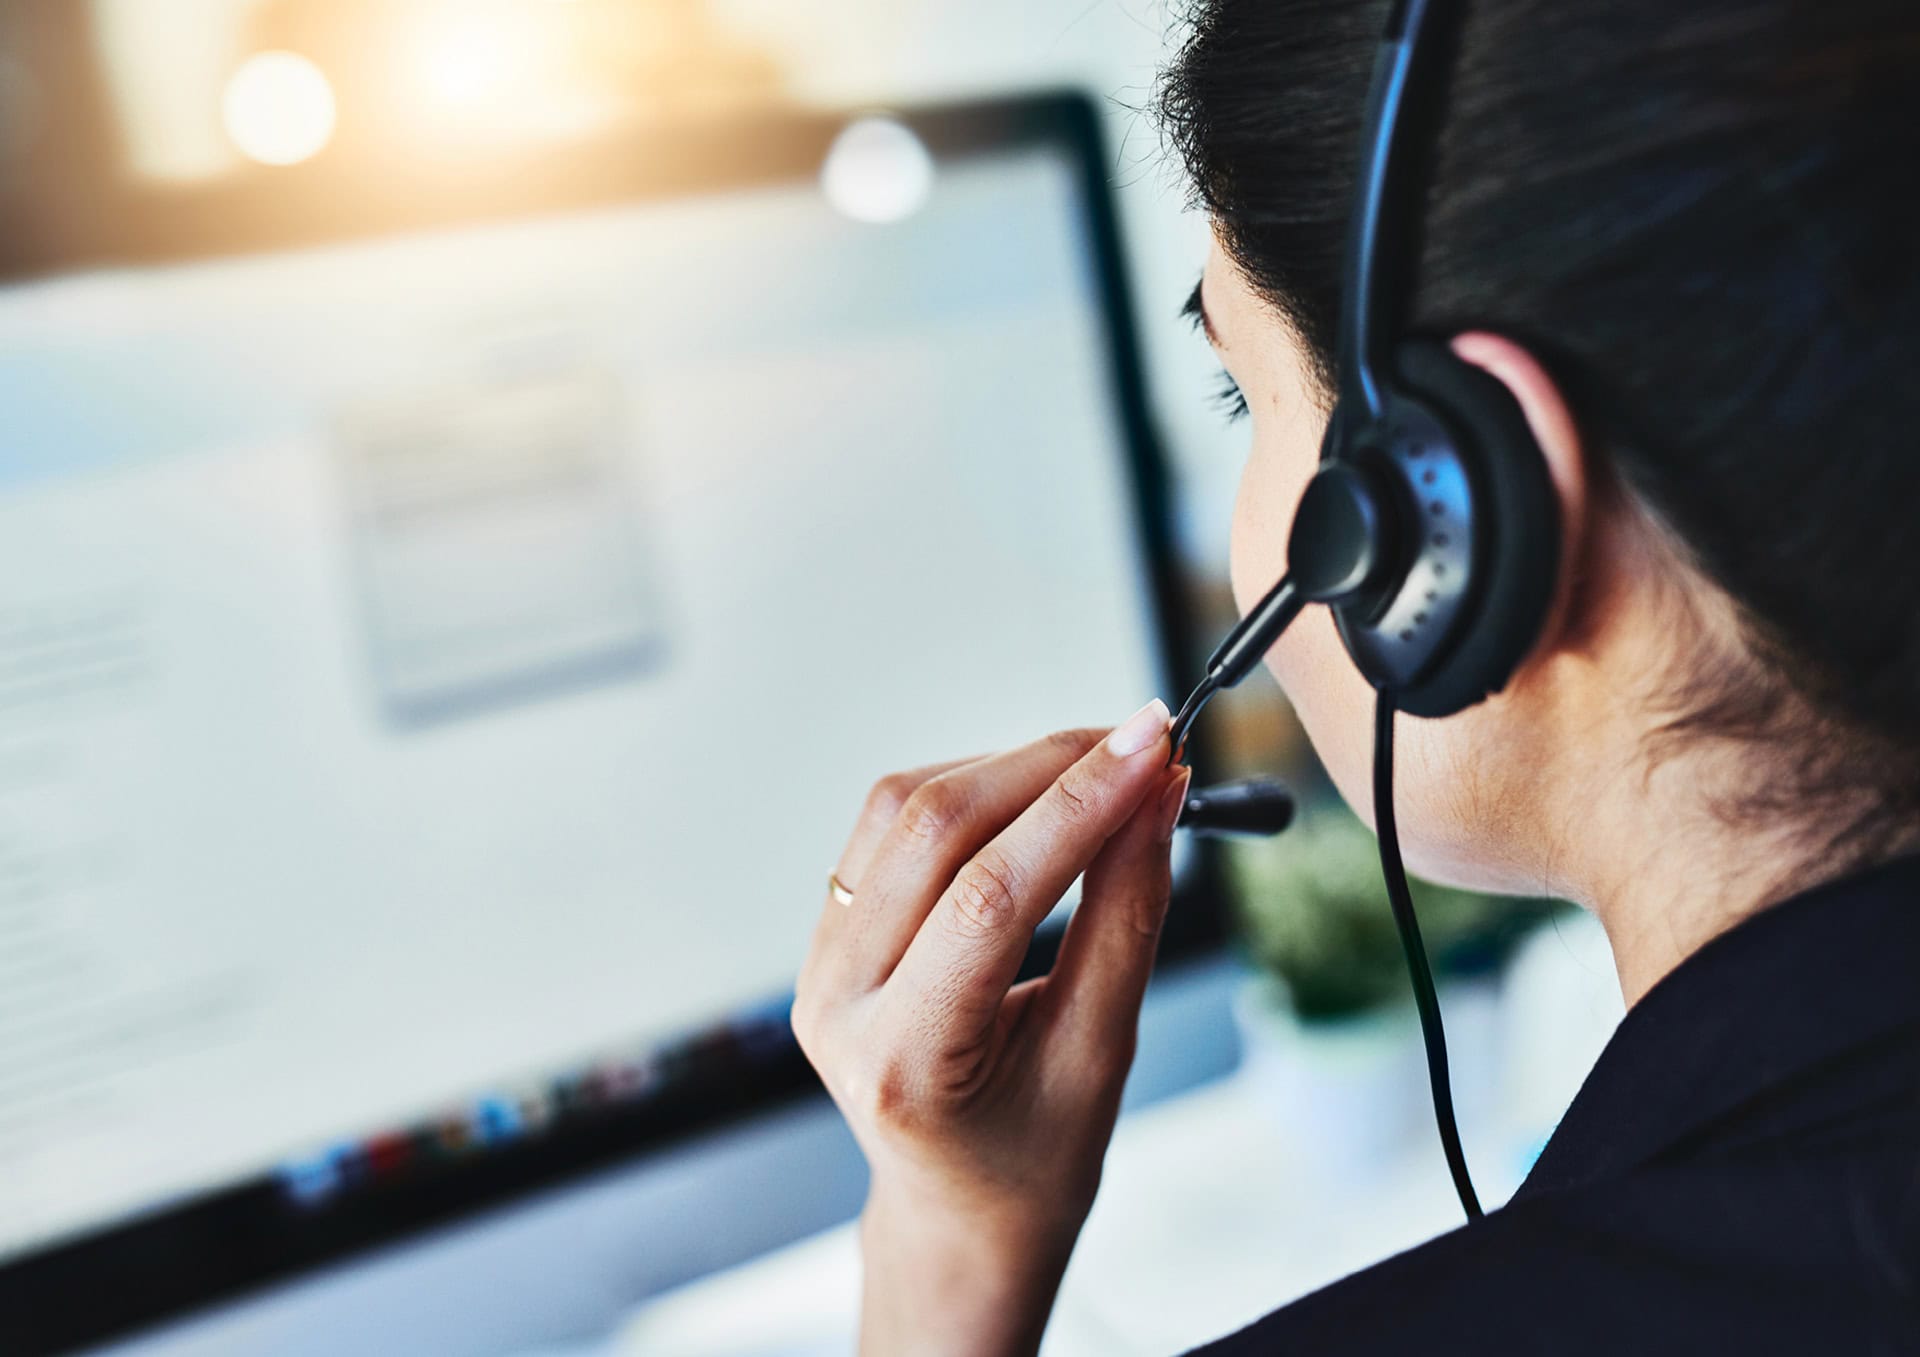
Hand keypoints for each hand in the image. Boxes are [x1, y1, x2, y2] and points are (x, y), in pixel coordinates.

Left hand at [792, 700, 1189, 1356]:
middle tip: (1145, 741)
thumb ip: (1126, 916)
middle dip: (1050, 767)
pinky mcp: (827, 932)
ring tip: (1101, 767)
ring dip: (1010, 767)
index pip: (989, 897)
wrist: (961, 1206)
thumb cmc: (1036, 1155)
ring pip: (904, 809)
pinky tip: (1036, 795)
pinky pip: (889, 825)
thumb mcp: (1101, 1052)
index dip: (1080, 806)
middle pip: (935, 831)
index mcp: (901, 1061)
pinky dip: (971, 789)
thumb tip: (1156, 794)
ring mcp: (819, 964)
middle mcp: (836, 1003)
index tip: (1155, 747)